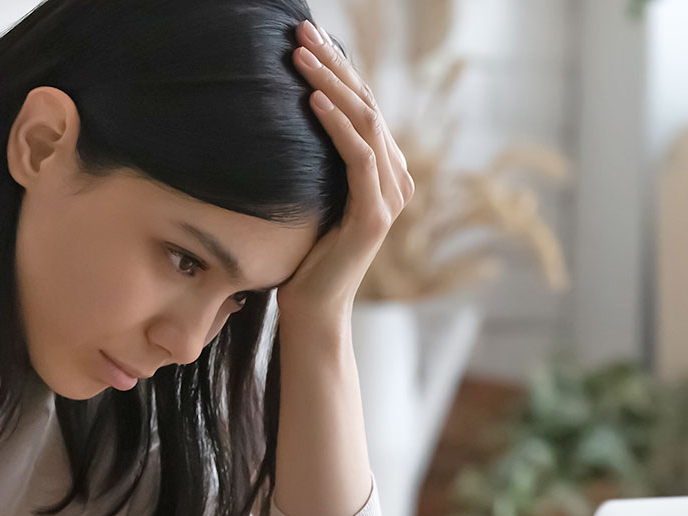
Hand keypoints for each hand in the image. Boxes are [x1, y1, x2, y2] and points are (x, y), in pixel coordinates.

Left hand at [276, 19, 414, 323]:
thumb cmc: (304, 257)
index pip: (362, 107)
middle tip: (301, 32)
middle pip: (366, 106)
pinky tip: (312, 101)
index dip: (338, 69)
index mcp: (383, 172)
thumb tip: (292, 118)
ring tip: (300, 56)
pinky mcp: (376, 215)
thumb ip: (318, 163)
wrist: (314, 310)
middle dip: (333, 66)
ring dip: (331, 85)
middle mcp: (395, 178)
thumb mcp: (311, 198)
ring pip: (365, 124)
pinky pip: (358, 158)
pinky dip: (336, 126)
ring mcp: (390, 196)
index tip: (307, 38)